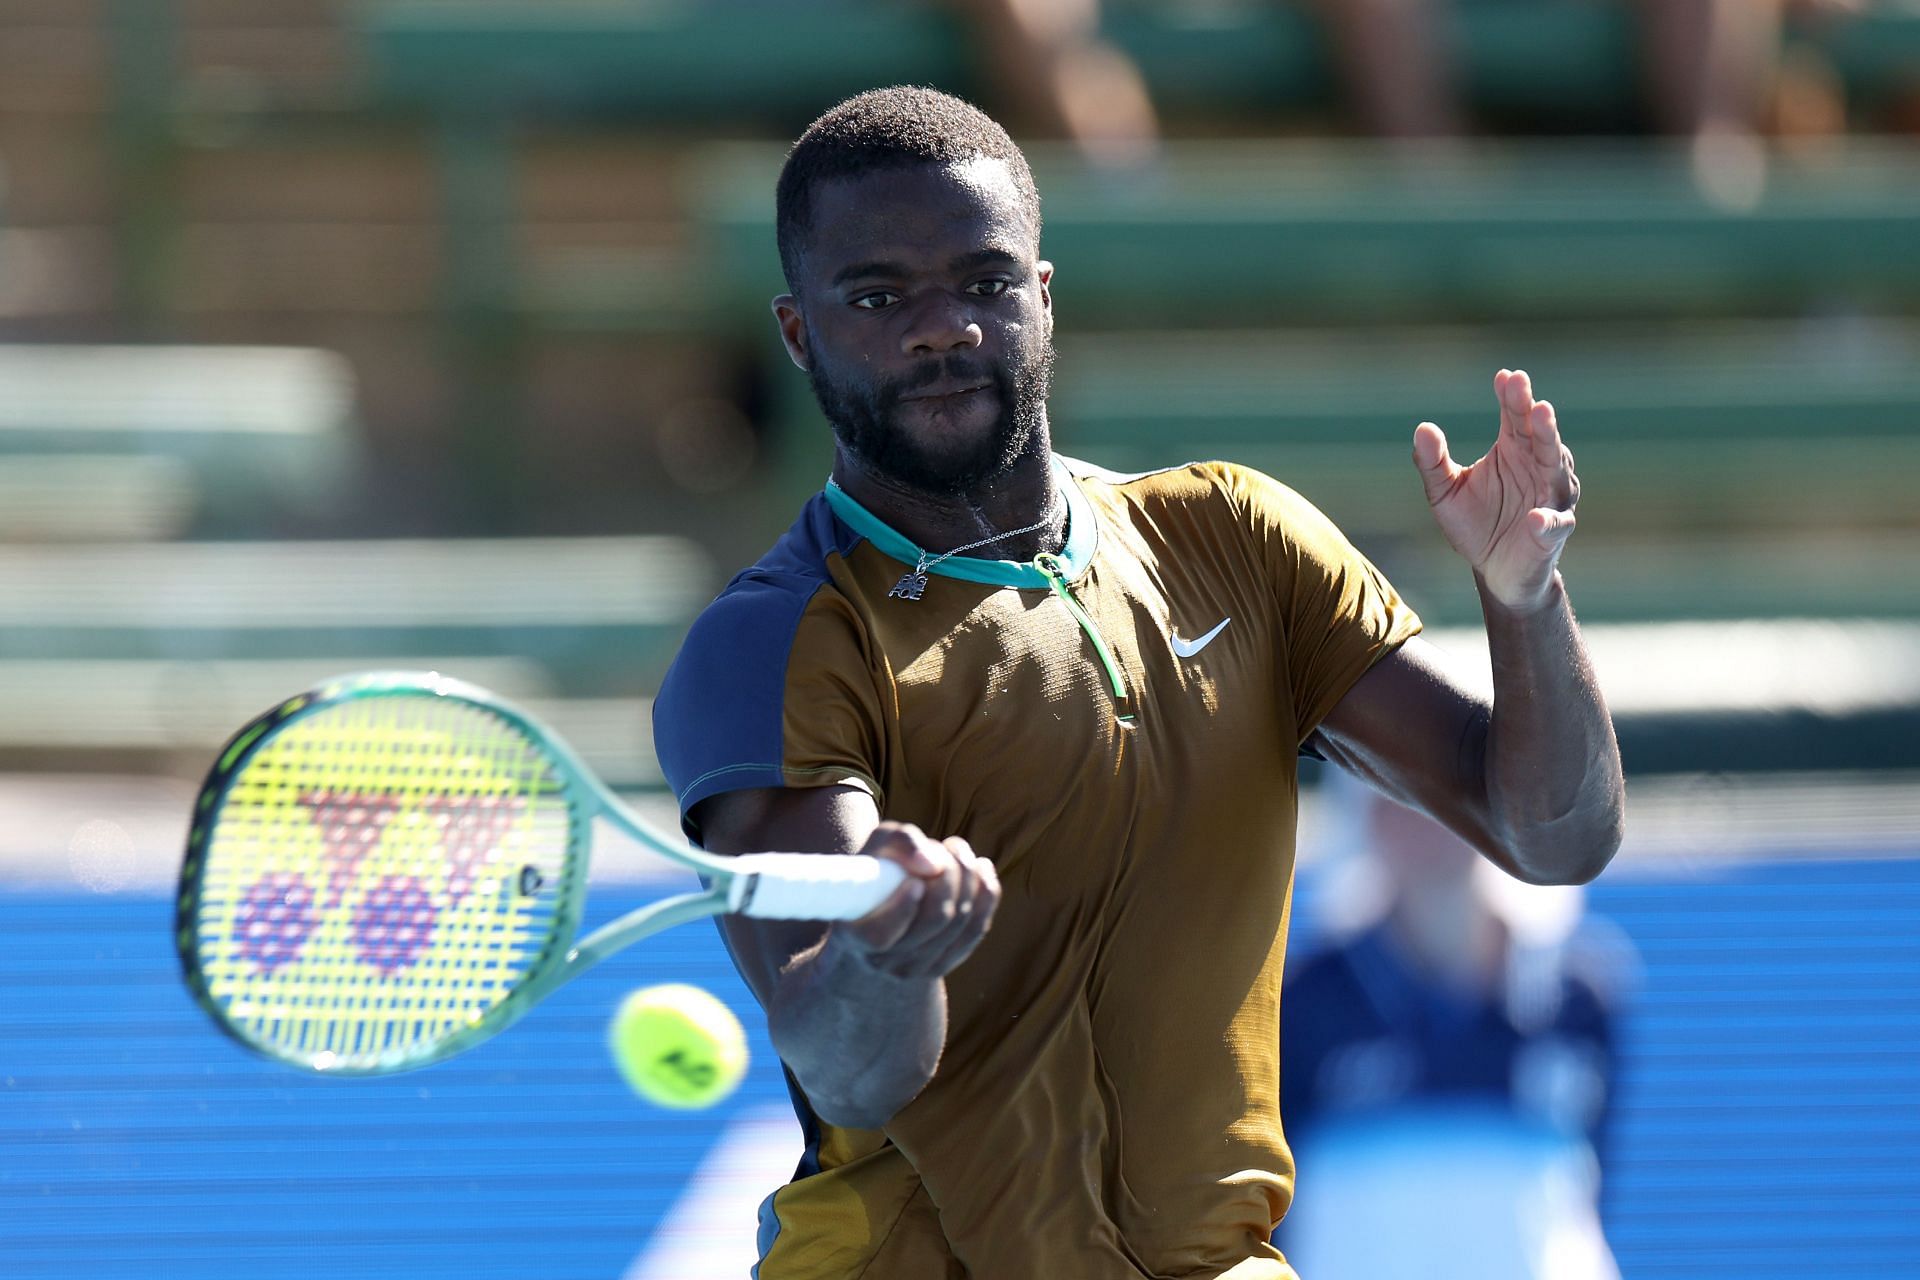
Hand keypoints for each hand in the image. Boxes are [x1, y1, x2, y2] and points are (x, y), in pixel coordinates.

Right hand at [833, 822, 1000, 978]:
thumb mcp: (880, 845)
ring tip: (958, 850)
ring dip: (968, 877)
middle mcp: (883, 961)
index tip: (915, 880)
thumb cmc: (878, 870)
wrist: (880, 907)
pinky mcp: (942, 964)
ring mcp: (915, 969)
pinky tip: (982, 868)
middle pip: (936, 919)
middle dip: (951, 874)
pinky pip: (977, 930)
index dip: (903, 908)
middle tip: (948, 846)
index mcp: (854, 936)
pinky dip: (986, 895)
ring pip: (960, 922)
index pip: (881, 936)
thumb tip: (932, 865)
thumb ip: (901, 842)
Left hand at [1413, 369, 1579, 612]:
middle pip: (1538, 434)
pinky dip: (1548, 520)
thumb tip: (1422, 428)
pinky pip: (1554, 523)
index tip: (1504, 376)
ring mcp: (1549, 498)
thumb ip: (1431, 463)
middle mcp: (1537, 467)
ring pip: (1556, 468)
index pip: (1515, 417)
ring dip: (1550, 446)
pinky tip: (1535, 518)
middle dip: (1532, 412)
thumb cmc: (1475, 524)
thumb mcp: (1444, 493)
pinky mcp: (1551, 532)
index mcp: (1513, 451)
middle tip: (1524, 389)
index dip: (1511, 397)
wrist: (1494, 571)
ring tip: (1541, 422)